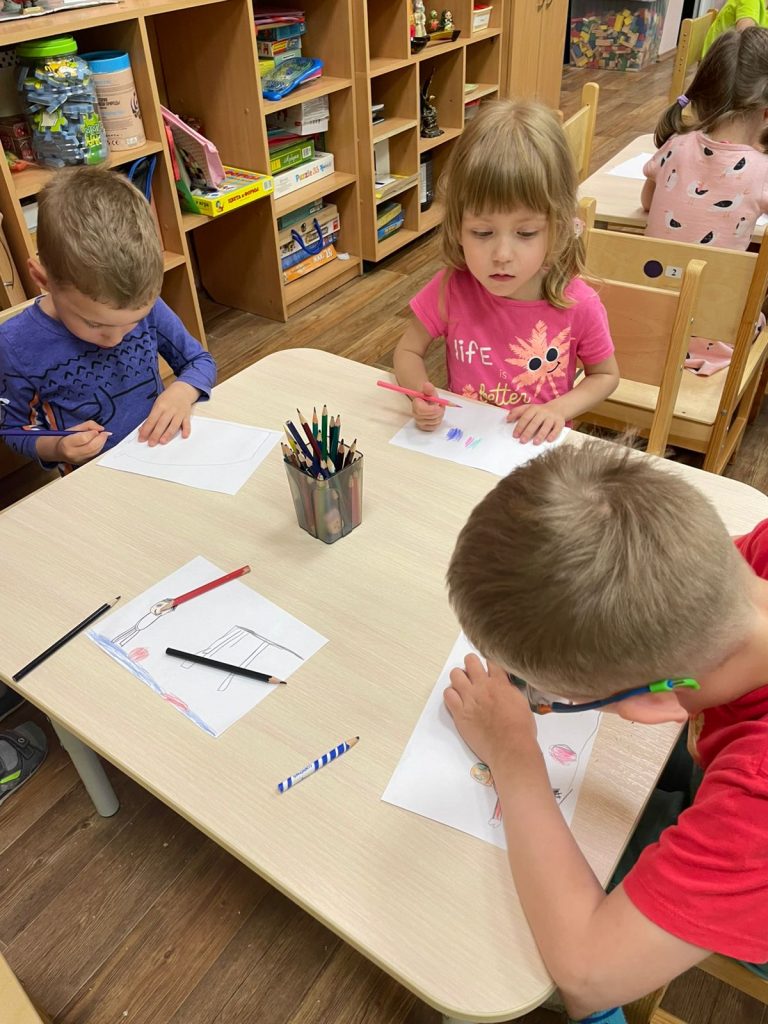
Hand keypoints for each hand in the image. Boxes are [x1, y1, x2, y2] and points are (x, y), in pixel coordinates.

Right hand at [52, 420, 109, 464]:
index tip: (96, 430)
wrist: (59, 451)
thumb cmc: (66, 438)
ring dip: (102, 443)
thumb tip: (101, 428)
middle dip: (101, 438)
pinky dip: (99, 448)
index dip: (93, 433)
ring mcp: (79, 460)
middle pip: (92, 447)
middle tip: (104, 433)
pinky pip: (96, 455)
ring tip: (102, 437)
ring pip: (96, 452)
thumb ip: (88, 425)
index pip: (84, 438)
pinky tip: (98, 443)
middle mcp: (73, 454)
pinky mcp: (84, 463)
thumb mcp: (74, 428)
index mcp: (67, 443)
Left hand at [139, 381, 198, 445]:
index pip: (152, 420)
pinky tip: (184, 436)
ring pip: (174, 425)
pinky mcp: (187, 415)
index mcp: (160, 406)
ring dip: (168, 434)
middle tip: (151, 443)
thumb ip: (151, 418)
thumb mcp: (157, 405)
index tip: (142, 439)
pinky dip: (186, 429)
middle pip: (162, 423)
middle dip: (155, 434)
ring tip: (162, 441)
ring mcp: (179, 413)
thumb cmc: (167, 399)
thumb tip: (142, 430)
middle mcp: (169, 410)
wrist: (182, 391)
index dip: (146, 430)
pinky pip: (187, 423)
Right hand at [411, 380, 444, 431]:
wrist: (425, 402)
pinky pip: (434, 427)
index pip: (423, 411)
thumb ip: (429, 389)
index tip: (439, 405)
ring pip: (435, 422)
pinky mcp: (424, 427)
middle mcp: (416, 415)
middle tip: (441, 405)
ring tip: (439, 409)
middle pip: (431, 417)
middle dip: (439, 411)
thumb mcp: (429, 391)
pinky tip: (437, 416)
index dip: (433, 410)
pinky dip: (438, 422)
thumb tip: (427, 385)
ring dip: (440, 415)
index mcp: (416, 405)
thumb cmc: (427, 396)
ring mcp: (420, 422)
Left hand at [444, 654, 536, 768]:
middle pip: (470, 661)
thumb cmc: (520, 729)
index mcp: (500, 683)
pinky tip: (457, 700)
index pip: (491, 660)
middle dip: (471, 665)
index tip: (489, 669)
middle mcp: (482, 687)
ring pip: (455, 674)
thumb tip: (504, 684)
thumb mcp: (521, 702)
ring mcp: (469, 698)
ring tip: (463, 686)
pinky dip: (451, 694)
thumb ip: (509, 689)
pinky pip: (448, 695)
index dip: (489, 663)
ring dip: (459, 678)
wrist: (510, 748)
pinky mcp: (459, 713)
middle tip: (474, 674)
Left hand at [506, 402, 564, 444]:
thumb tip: (507, 419)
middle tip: (522, 441)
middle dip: (528, 432)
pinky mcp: (560, 422)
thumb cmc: (539, 411)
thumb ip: (517, 412)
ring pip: (546, 426)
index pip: (525, 418)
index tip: (515, 435)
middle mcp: (543, 412)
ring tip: (535, 442)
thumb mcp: (528, 408)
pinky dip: (553, 434)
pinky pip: (557, 428)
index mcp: (534, 409)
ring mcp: (552, 417)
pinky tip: (549, 440)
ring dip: (540, 434)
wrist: (558, 408)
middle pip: (535, 422)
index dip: (520, 426)